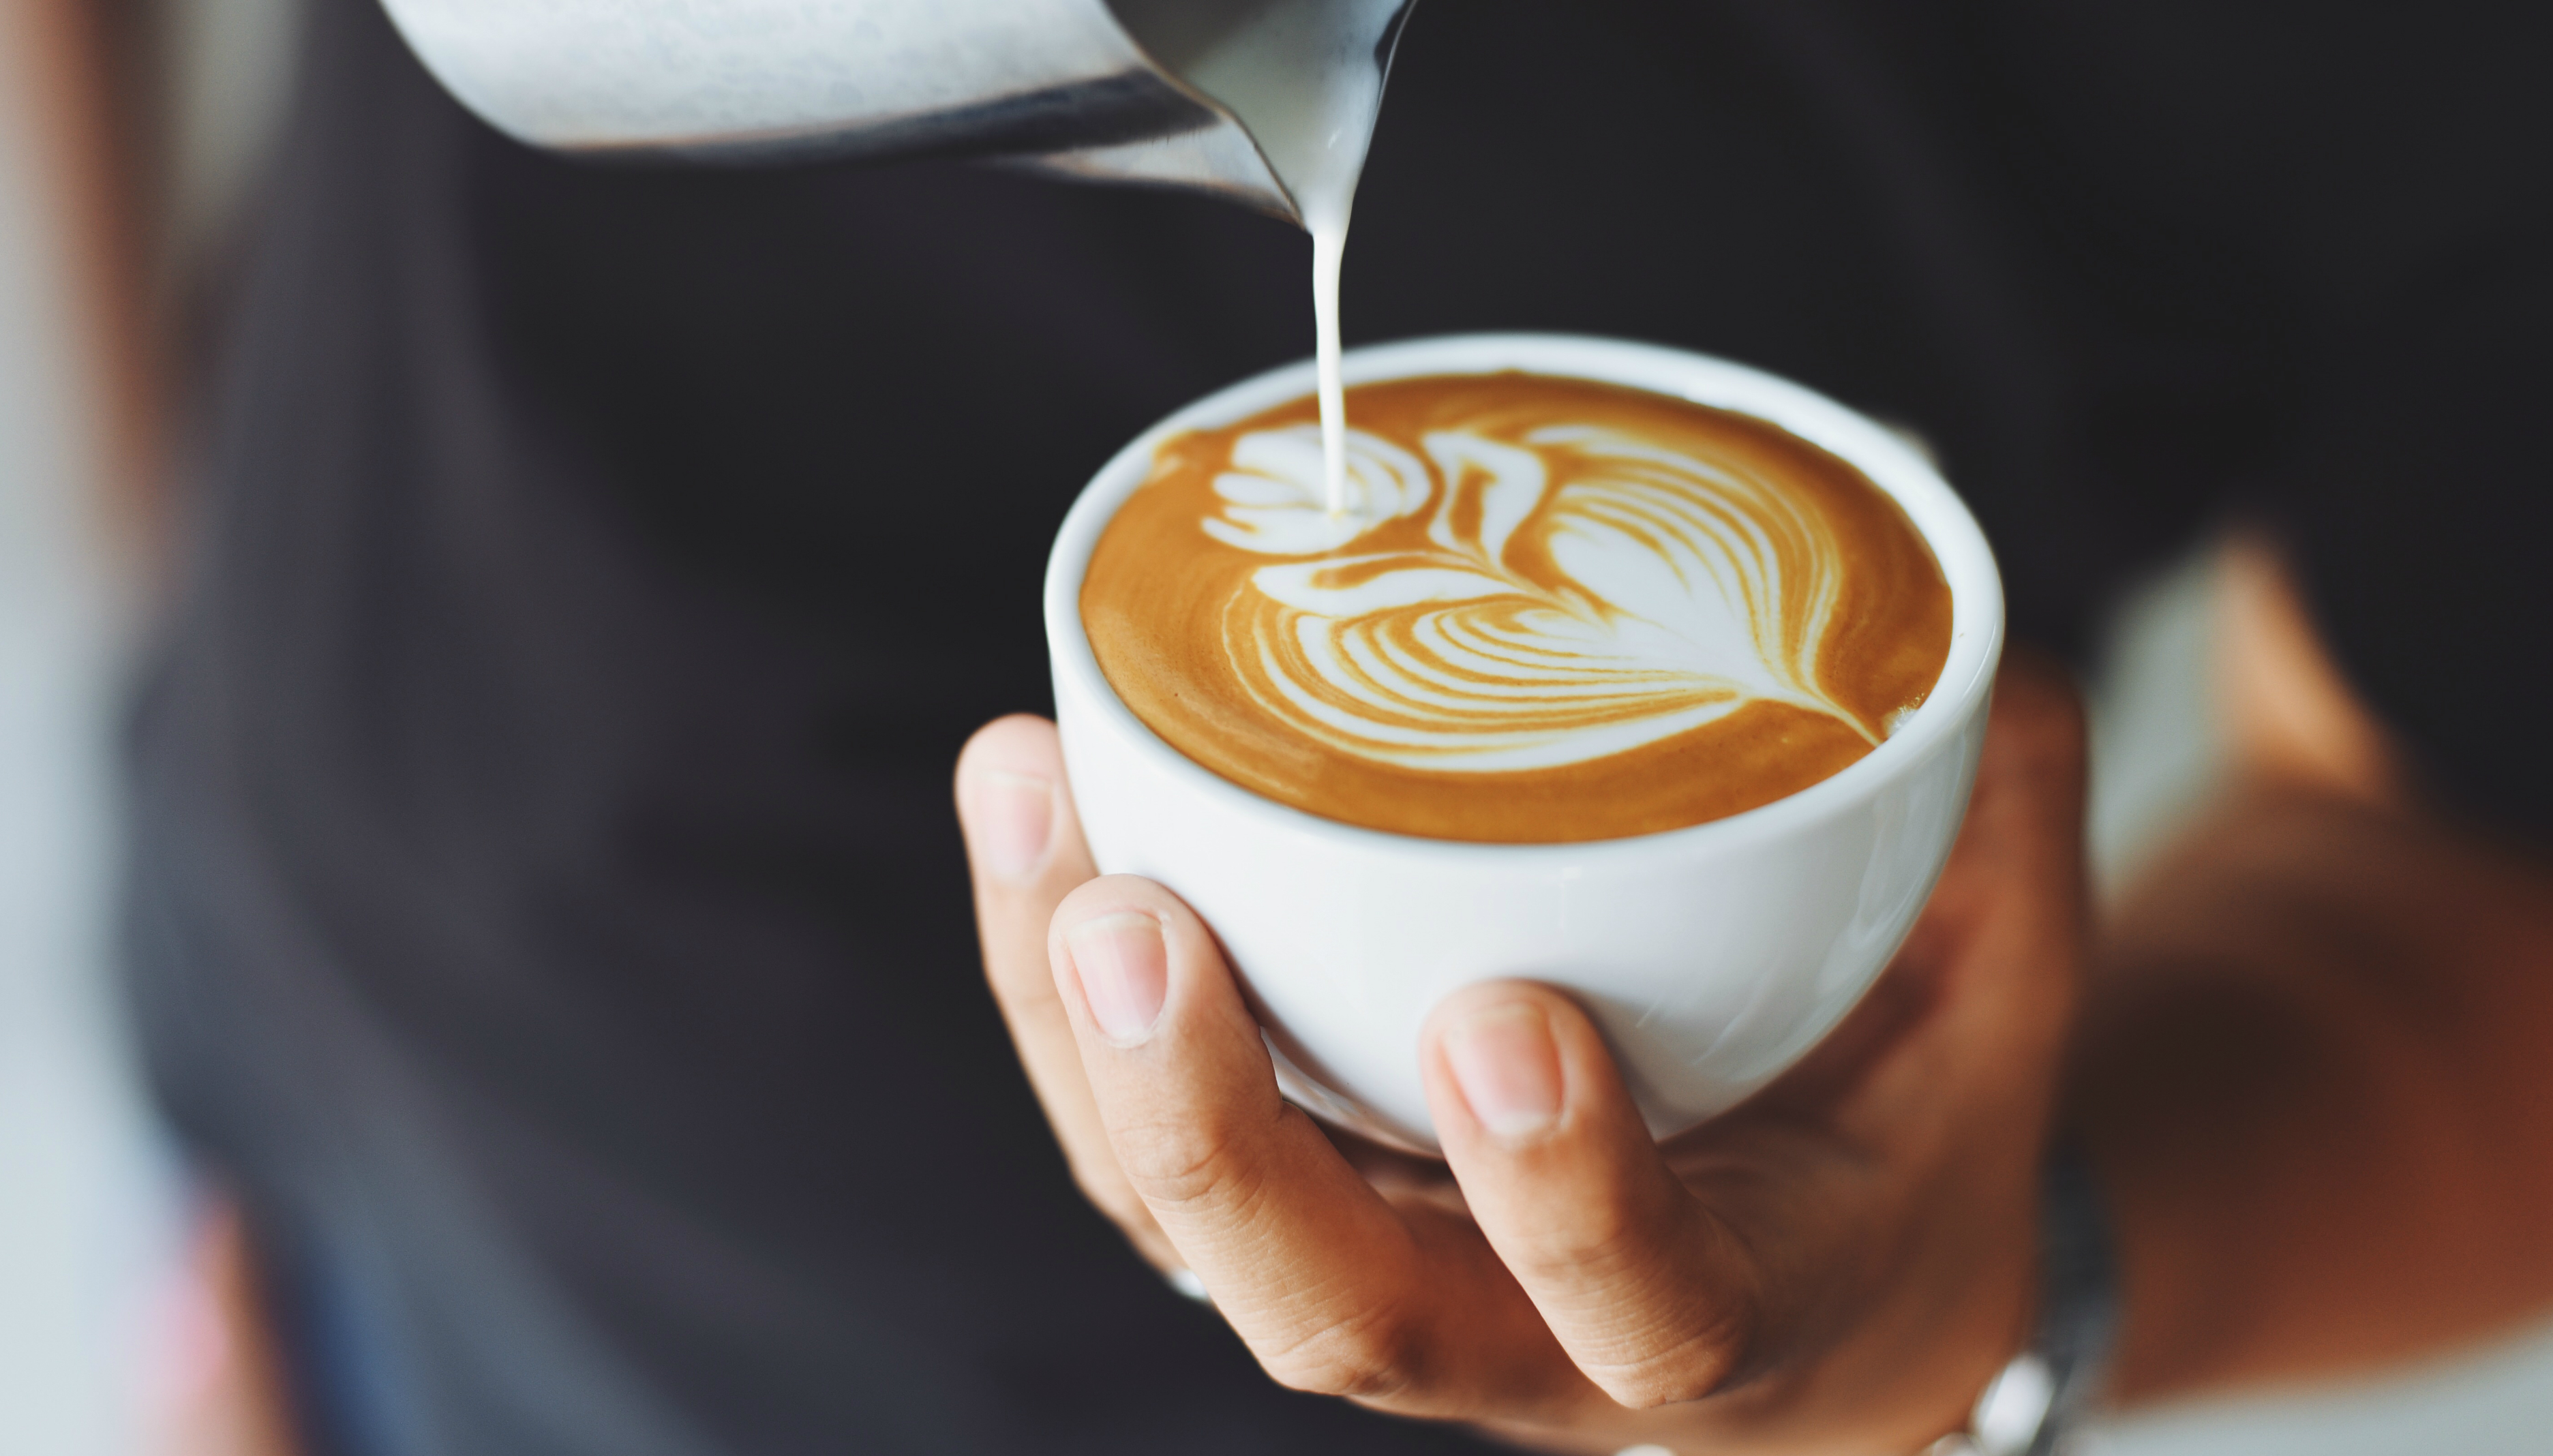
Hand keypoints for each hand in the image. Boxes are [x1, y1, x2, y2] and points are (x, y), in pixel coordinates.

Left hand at [954, 659, 2087, 1452]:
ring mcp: (1386, 1274)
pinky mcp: (1295, 1202)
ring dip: (1077, 1026)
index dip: (1565, 1193)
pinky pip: (1137, 1135)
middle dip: (1209, 1129)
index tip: (1510, 1017)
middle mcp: (1522, 1340)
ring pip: (1187, 1220)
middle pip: (1331, 1308)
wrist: (1828, 1298)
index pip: (1642, 1307)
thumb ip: (1991, 792)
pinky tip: (1034, 798)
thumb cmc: (1907, 1132)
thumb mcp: (1999, 993)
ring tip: (1031, 790)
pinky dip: (1061, 982)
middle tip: (1136, 916)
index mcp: (1727, 1316)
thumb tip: (1922, 509)